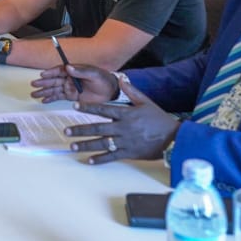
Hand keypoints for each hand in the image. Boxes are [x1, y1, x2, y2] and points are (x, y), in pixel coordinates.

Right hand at [30, 63, 118, 103]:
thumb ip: (81, 71)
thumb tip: (68, 67)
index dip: (50, 73)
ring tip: (35, 94)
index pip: (59, 70)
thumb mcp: (94, 73)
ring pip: (54, 89)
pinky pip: (59, 97)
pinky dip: (51, 98)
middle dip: (44, 83)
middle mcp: (70, 78)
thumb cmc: (104, 80)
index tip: (43, 75)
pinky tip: (44, 100)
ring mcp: (70, 87)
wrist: (112, 92)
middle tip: (34, 85)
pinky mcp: (72, 96)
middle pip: (54, 80)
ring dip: (45, 91)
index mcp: (74, 70)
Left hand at [63, 77, 180, 164]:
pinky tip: (89, 160)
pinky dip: (100, 159)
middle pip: (98, 128)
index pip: (104, 109)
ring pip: (102, 143)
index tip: (75, 106)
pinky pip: (112, 156)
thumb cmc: (159, 119)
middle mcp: (124, 128)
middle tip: (66, 131)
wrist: (173, 138)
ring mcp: (126, 141)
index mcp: (127, 114)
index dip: (88, 107)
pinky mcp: (129, 153)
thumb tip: (121, 80)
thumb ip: (132, 91)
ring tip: (72, 146)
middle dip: (81, 129)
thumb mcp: (146, 102)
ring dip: (86, 144)